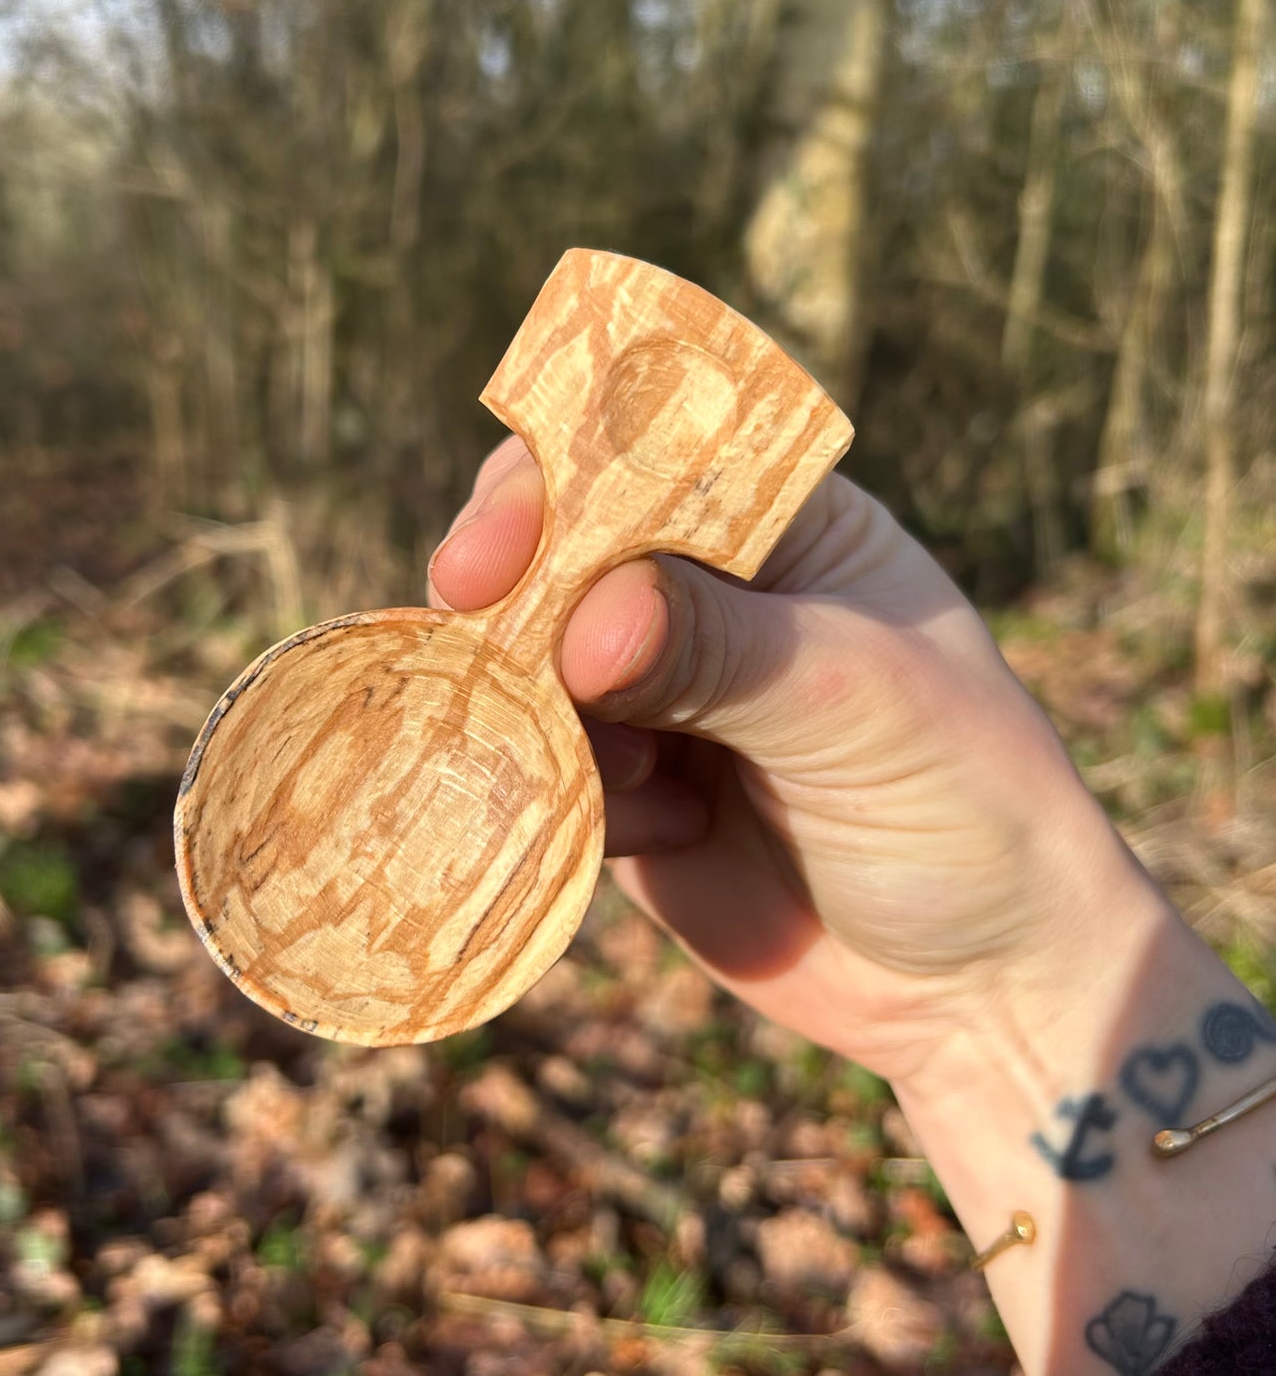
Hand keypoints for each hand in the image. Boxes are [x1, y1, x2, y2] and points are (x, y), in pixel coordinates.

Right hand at [428, 437, 1152, 1080]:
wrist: (975, 983)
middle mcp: (712, 597)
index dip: (559, 487)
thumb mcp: (858, 705)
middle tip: (471, 627)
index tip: (495, 553)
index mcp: (784, 529)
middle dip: (516, 594)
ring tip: (633, 775)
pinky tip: (665, 833)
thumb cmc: (963, 804)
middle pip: (565, 553)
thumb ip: (719, 651)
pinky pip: (549, 767)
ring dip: (544, 711)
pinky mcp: (631, 789)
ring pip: (536, 665)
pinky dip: (572, 794)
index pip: (648, 463)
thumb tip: (583, 623)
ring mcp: (663, 693)